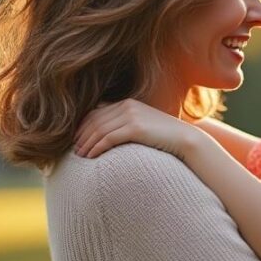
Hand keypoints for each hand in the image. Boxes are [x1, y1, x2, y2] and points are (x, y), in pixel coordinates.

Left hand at [74, 99, 197, 158]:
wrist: (186, 140)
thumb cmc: (164, 138)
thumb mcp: (144, 127)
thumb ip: (127, 126)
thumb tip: (108, 137)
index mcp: (128, 103)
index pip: (96, 113)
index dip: (83, 127)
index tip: (76, 141)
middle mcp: (127, 105)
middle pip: (94, 120)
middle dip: (81, 136)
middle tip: (75, 151)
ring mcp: (131, 115)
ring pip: (99, 129)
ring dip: (87, 144)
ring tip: (80, 157)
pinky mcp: (135, 127)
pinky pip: (108, 138)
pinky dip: (97, 148)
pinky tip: (92, 157)